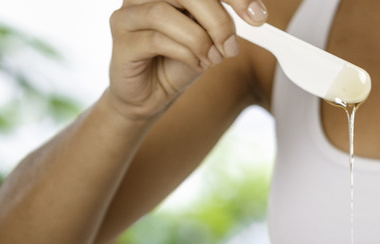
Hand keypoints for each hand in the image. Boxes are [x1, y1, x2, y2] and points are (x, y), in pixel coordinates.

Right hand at [105, 0, 267, 120]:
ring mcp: (128, 14)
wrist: (151, 95)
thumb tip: (255, 13)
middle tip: (232, 46)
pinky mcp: (121, 41)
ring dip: (198, 39)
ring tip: (214, 60)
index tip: (257, 16)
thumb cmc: (180, 62)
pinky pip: (155, 39)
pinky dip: (184, 53)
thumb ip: (224, 22)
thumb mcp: (210, 39)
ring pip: (163, 12)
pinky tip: (197, 65)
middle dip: (217, 19)